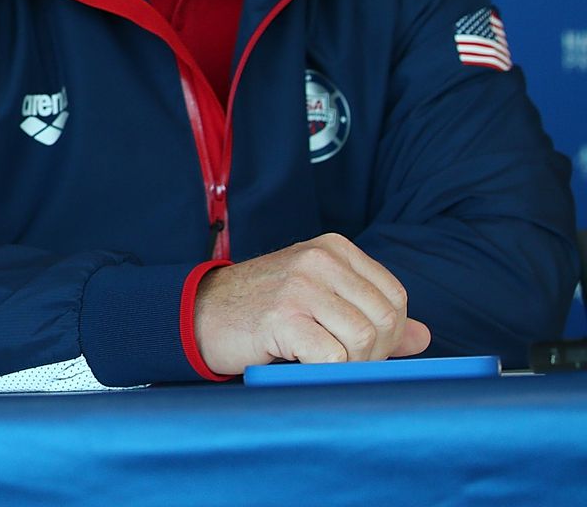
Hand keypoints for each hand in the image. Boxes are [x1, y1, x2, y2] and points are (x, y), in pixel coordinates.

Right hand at [193, 233, 430, 375]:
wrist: (199, 313)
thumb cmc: (262, 309)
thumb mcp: (319, 299)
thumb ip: (369, 313)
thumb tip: (423, 336)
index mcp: (334, 249)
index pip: (396, 296)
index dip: (389, 333)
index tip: (360, 348)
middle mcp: (319, 259)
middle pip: (386, 319)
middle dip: (374, 353)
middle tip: (341, 362)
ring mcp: (299, 285)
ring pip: (364, 339)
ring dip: (350, 365)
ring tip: (321, 363)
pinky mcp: (282, 316)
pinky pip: (333, 357)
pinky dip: (326, 371)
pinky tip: (302, 363)